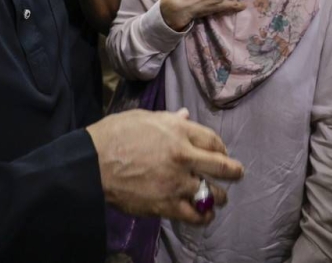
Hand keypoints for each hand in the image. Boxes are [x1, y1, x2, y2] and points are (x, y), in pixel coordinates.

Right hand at [86, 108, 243, 224]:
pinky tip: (206, 215)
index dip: (221, 148)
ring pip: (212, 194)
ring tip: (219, 198)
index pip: (212, 140)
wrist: (94, 163)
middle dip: (234, 172)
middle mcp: (183, 157)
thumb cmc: (115, 134)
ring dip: (219, 196)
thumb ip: (168, 119)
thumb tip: (184, 115)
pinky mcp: (166, 205)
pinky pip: (194, 215)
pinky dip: (204, 216)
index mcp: (178, 132)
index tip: (222, 153)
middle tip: (237, 174)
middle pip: (222, 167)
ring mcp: (176, 183)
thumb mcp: (143, 118)